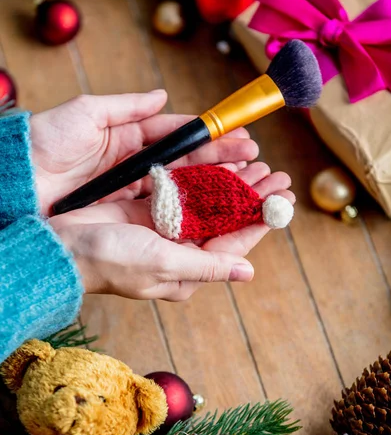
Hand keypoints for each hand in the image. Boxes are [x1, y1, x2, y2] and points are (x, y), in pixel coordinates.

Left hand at [30, 91, 258, 215]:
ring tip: (247, 184)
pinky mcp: (125, 216)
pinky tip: (216, 209)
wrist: (16, 182)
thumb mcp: (87, 113)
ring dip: (215, 187)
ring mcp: (132, 193)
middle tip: (256, 162)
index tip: (242, 137)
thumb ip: (127, 106)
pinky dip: (191, 210)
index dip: (211, 138)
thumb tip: (162, 96)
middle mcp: (135, 167)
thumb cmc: (46, 142)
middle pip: (188, 165)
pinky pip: (164, 211)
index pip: (180, 137)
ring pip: (182, 189)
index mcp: (128, 139)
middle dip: (224, 163)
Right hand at [51, 163, 294, 300]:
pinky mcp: (148, 209)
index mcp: (187, 270)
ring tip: (258, 163)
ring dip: (233, 183)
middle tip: (278, 174)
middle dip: (252, 197)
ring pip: (208, 203)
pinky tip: (222, 162)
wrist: (62, 247)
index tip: (284, 200)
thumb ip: (206, 266)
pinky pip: (185, 191)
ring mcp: (164, 228)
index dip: (260, 221)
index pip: (234, 245)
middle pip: (225, 220)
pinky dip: (204, 177)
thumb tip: (248, 272)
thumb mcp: (163, 265)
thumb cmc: (111, 262)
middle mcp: (180, 251)